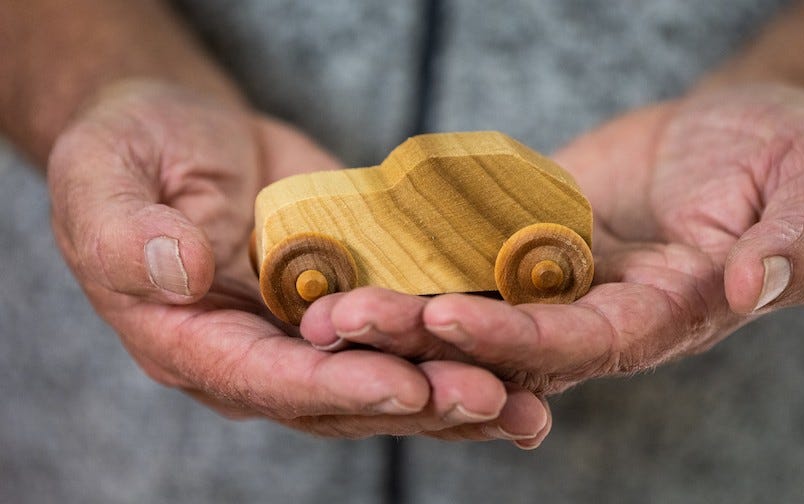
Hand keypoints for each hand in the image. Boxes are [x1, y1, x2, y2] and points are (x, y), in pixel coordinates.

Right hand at [47, 80, 548, 441]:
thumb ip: (121, 231)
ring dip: (455, 394)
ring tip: (526, 399)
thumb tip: (175, 272)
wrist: (186, 132)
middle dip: (419, 402)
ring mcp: (308, 333)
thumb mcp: (104, 173)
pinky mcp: (352, 300)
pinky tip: (523, 355)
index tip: (405, 385)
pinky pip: (407, 331)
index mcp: (190, 341)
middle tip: (494, 399)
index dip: (337, 387)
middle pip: (342, 397)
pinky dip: (460, 346)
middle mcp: (256, 353)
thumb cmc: (134, 147)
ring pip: (386, 378)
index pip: (267, 381)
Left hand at [301, 85, 803, 406]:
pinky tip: (352, 255)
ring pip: (473, 306)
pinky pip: (469, 255)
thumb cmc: (791, 159)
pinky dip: (416, 260)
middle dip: (426, 338)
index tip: (446, 316)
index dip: (517, 335)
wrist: (745, 129)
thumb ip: (790, 246)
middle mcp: (603, 314)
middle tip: (343, 324)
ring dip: (401, 309)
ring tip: (323, 303)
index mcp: (665, 318)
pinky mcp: (531, 241)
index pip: (585, 343)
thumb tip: (748, 285)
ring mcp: (561, 279)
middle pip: (506, 340)